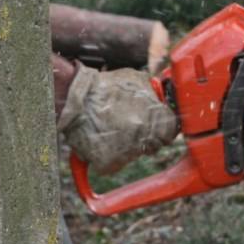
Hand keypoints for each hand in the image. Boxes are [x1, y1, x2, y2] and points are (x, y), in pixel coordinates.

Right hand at [58, 65, 178, 175]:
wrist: (72, 97)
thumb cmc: (103, 86)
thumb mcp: (137, 80)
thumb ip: (154, 93)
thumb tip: (161, 100)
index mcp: (157, 117)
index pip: (171, 130)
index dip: (164, 126)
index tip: (157, 125)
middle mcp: (145, 136)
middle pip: (154, 144)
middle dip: (145, 136)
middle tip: (128, 125)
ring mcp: (128, 152)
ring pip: (133, 154)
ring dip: (125, 145)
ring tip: (109, 128)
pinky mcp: (109, 163)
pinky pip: (113, 164)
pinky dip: (107, 155)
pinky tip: (99, 140)